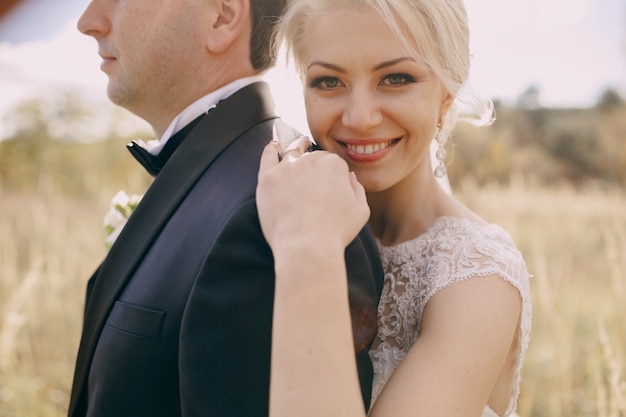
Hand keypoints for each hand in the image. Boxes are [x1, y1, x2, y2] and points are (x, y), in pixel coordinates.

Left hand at [256, 137, 369, 253]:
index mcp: (334, 164)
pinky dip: (271, 149)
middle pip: (312, 156)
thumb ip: (357, 188)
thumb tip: (349, 176)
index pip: (332, 162)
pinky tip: (274, 147)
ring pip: (292, 153)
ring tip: (296, 151)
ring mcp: (287, 167)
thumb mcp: (361, 211)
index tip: (329, 187)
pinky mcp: (268, 178)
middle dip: (314, 166)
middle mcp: (310, 159)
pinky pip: (268, 157)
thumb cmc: (336, 233)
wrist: (307, 247)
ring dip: (295, 151)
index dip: (331, 175)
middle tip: (312, 182)